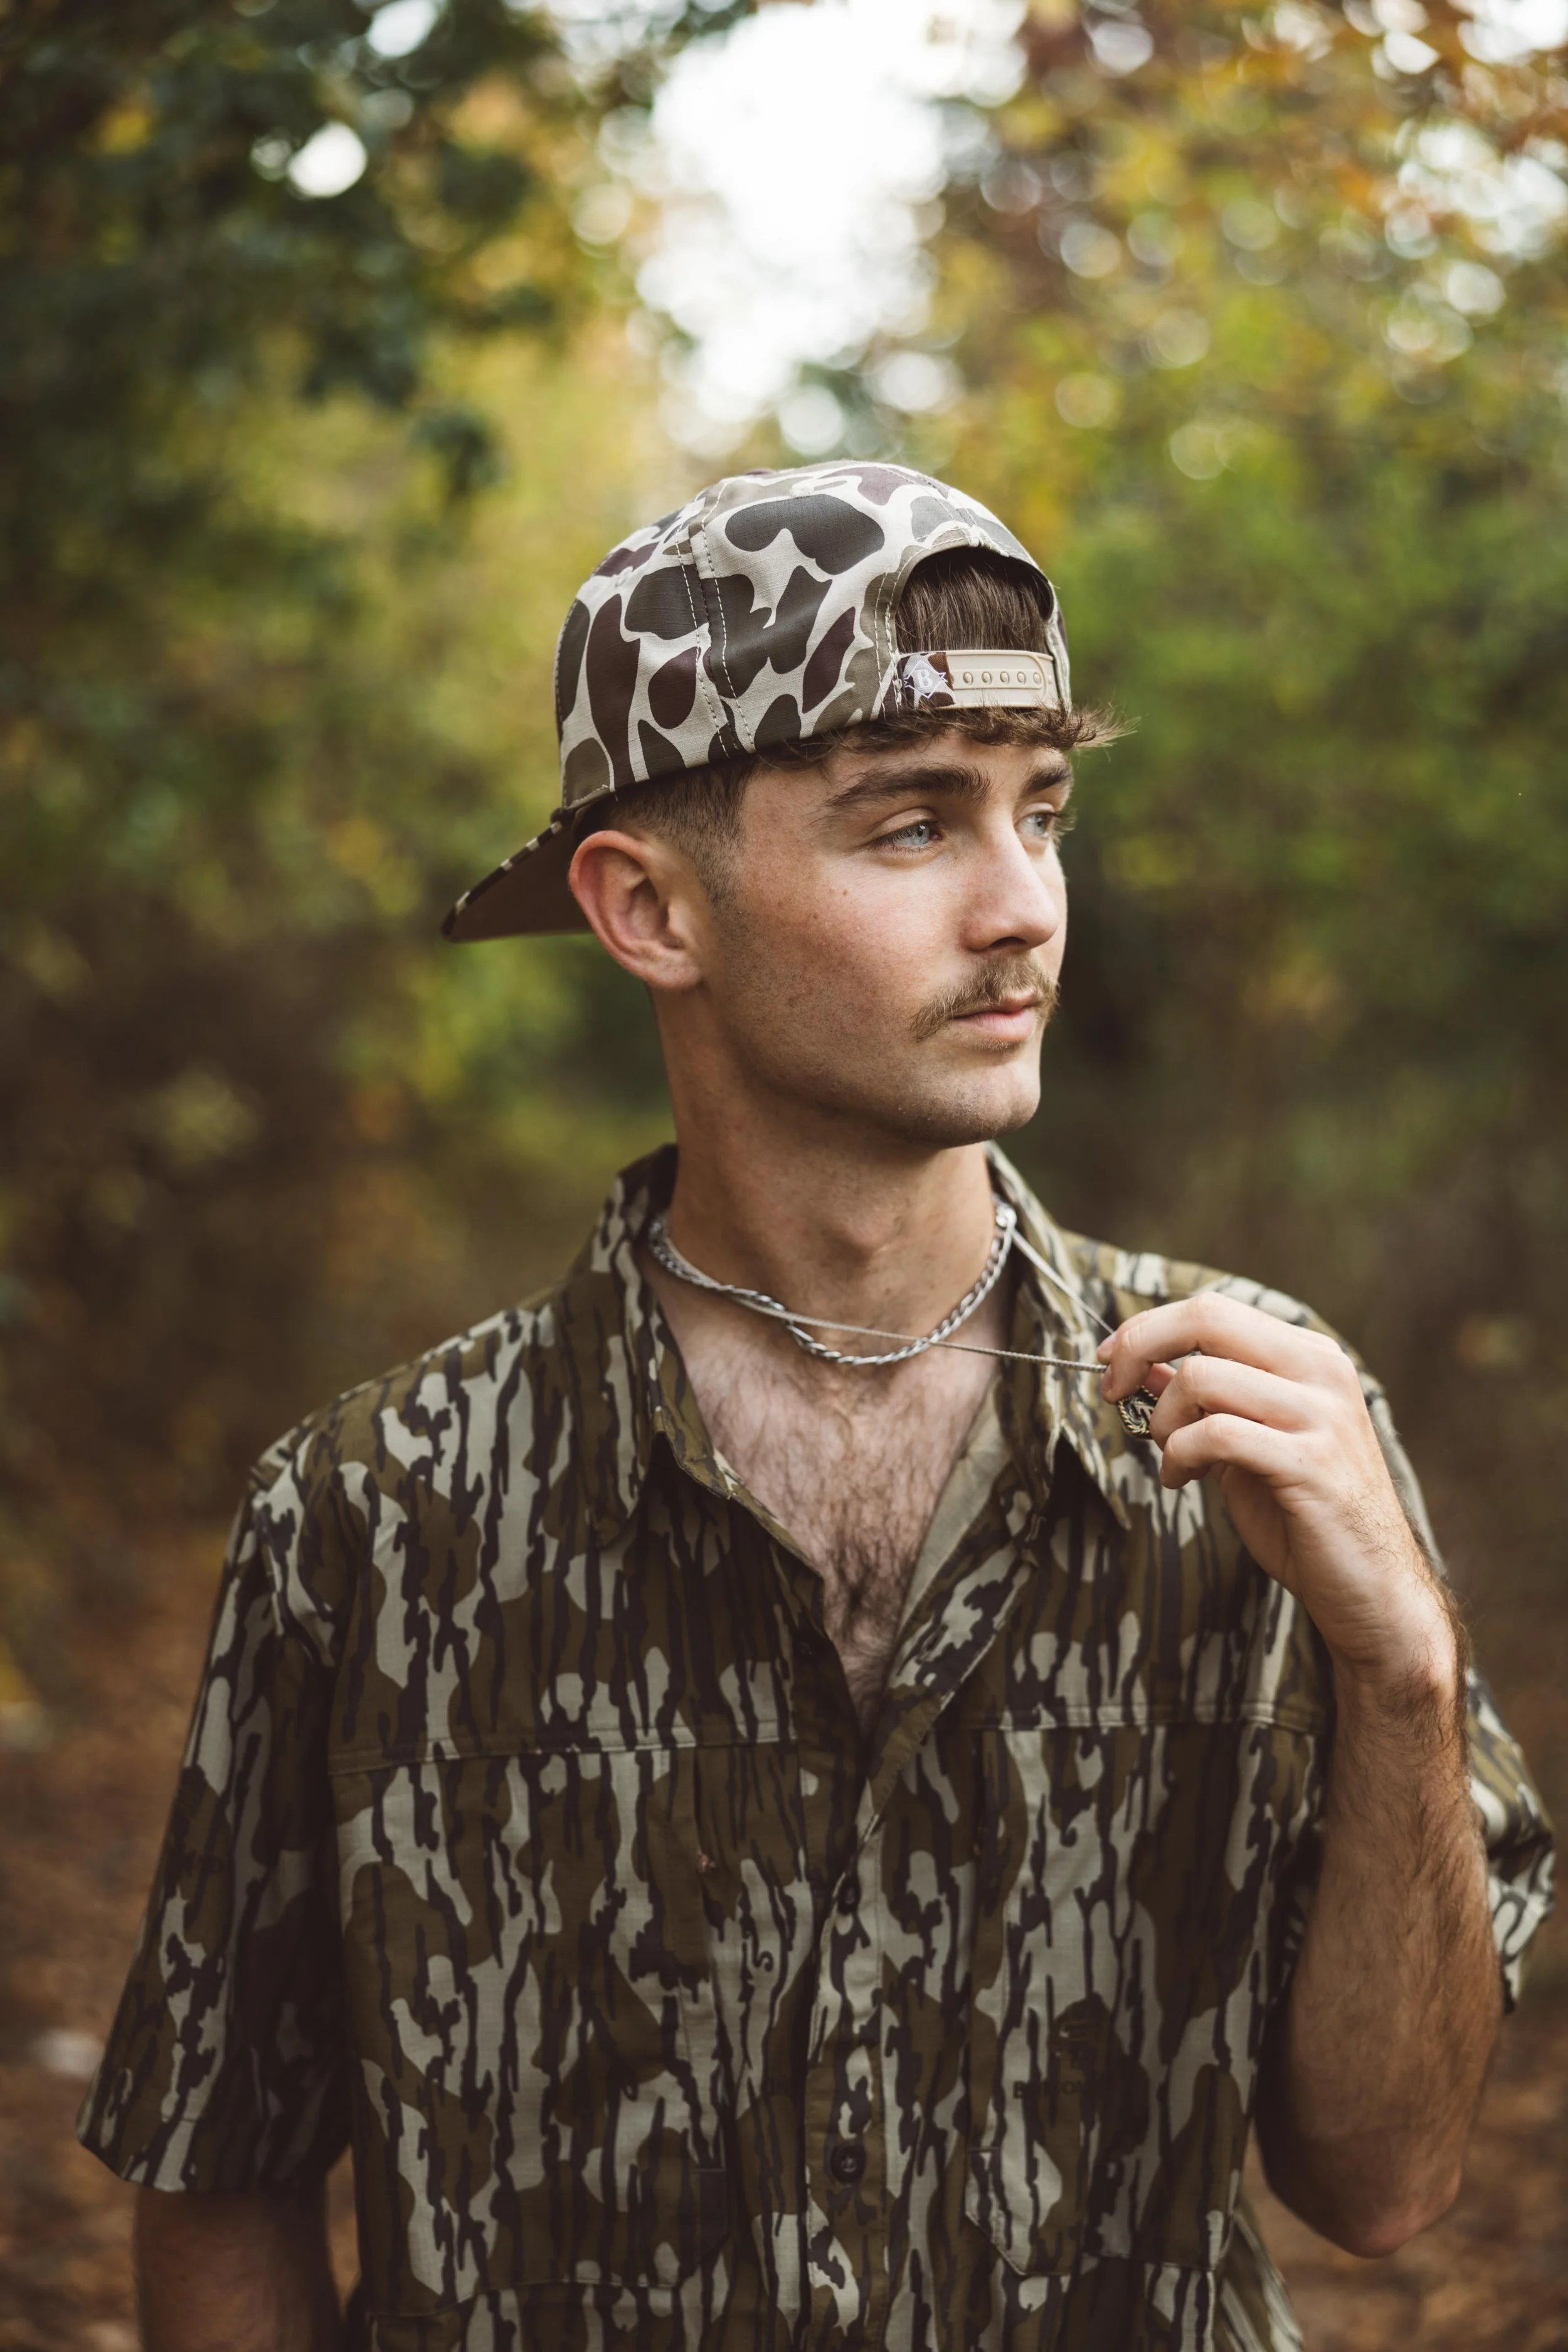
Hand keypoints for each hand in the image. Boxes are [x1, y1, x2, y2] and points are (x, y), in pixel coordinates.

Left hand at [1098, 1295, 1455, 1694]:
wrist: (1369, 1586)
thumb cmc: (1305, 1515)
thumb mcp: (1247, 1442)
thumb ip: (1206, 1401)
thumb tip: (1144, 1366)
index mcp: (1310, 1357)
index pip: (1213, 1309)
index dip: (1148, 1328)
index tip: (1109, 1361)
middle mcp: (1321, 1372)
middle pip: (1207, 1318)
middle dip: (1139, 1347)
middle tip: (1113, 1390)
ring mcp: (1321, 1415)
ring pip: (1203, 1377)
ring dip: (1163, 1420)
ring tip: (1171, 1457)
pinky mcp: (1310, 1463)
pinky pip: (1216, 1433)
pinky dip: (1180, 1455)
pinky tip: (1183, 1479)